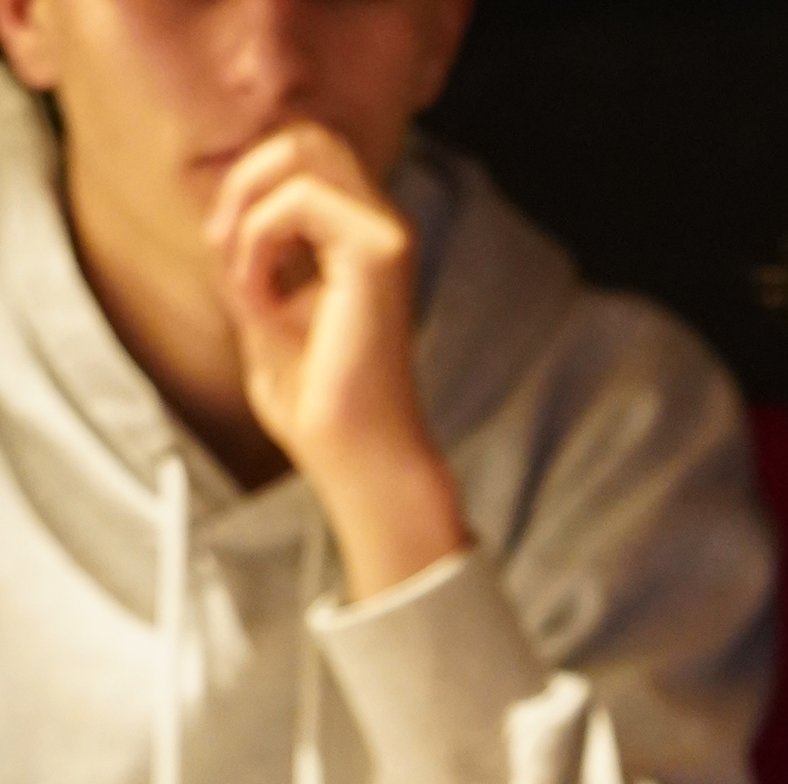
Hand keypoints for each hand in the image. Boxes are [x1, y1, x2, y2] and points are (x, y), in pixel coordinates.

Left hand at [206, 125, 468, 599]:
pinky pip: (296, 200)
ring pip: (302, 149)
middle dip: (245, 180)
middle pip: (305, 136)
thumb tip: (221, 206)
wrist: (356, 463)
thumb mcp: (261, 312)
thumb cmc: (317, 408)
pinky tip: (261, 300)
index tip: (225, 256)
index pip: (300, 157)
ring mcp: (387, 235)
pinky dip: (258, 244)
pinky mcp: (381, 253)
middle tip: (224, 250)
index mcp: (359, 239)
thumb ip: (248, 255)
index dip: (248, 185)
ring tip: (244, 278)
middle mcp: (381, 227)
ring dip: (249, 207)